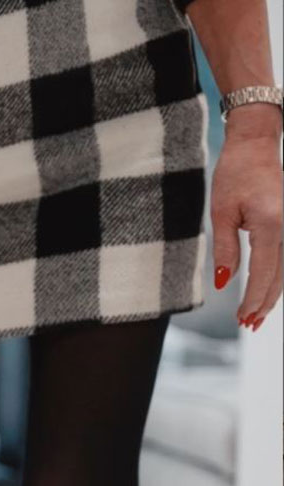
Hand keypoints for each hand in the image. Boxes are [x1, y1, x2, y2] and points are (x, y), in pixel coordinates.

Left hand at [210, 108, 282, 329]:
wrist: (256, 146)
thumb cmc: (235, 174)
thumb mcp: (221, 212)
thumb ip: (225, 249)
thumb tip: (225, 283)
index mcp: (269, 224)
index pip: (263, 272)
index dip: (253, 298)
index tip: (243, 318)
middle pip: (279, 276)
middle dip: (264, 303)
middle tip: (250, 326)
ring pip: (283, 269)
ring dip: (271, 294)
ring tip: (256, 318)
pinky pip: (282, 258)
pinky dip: (274, 278)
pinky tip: (264, 292)